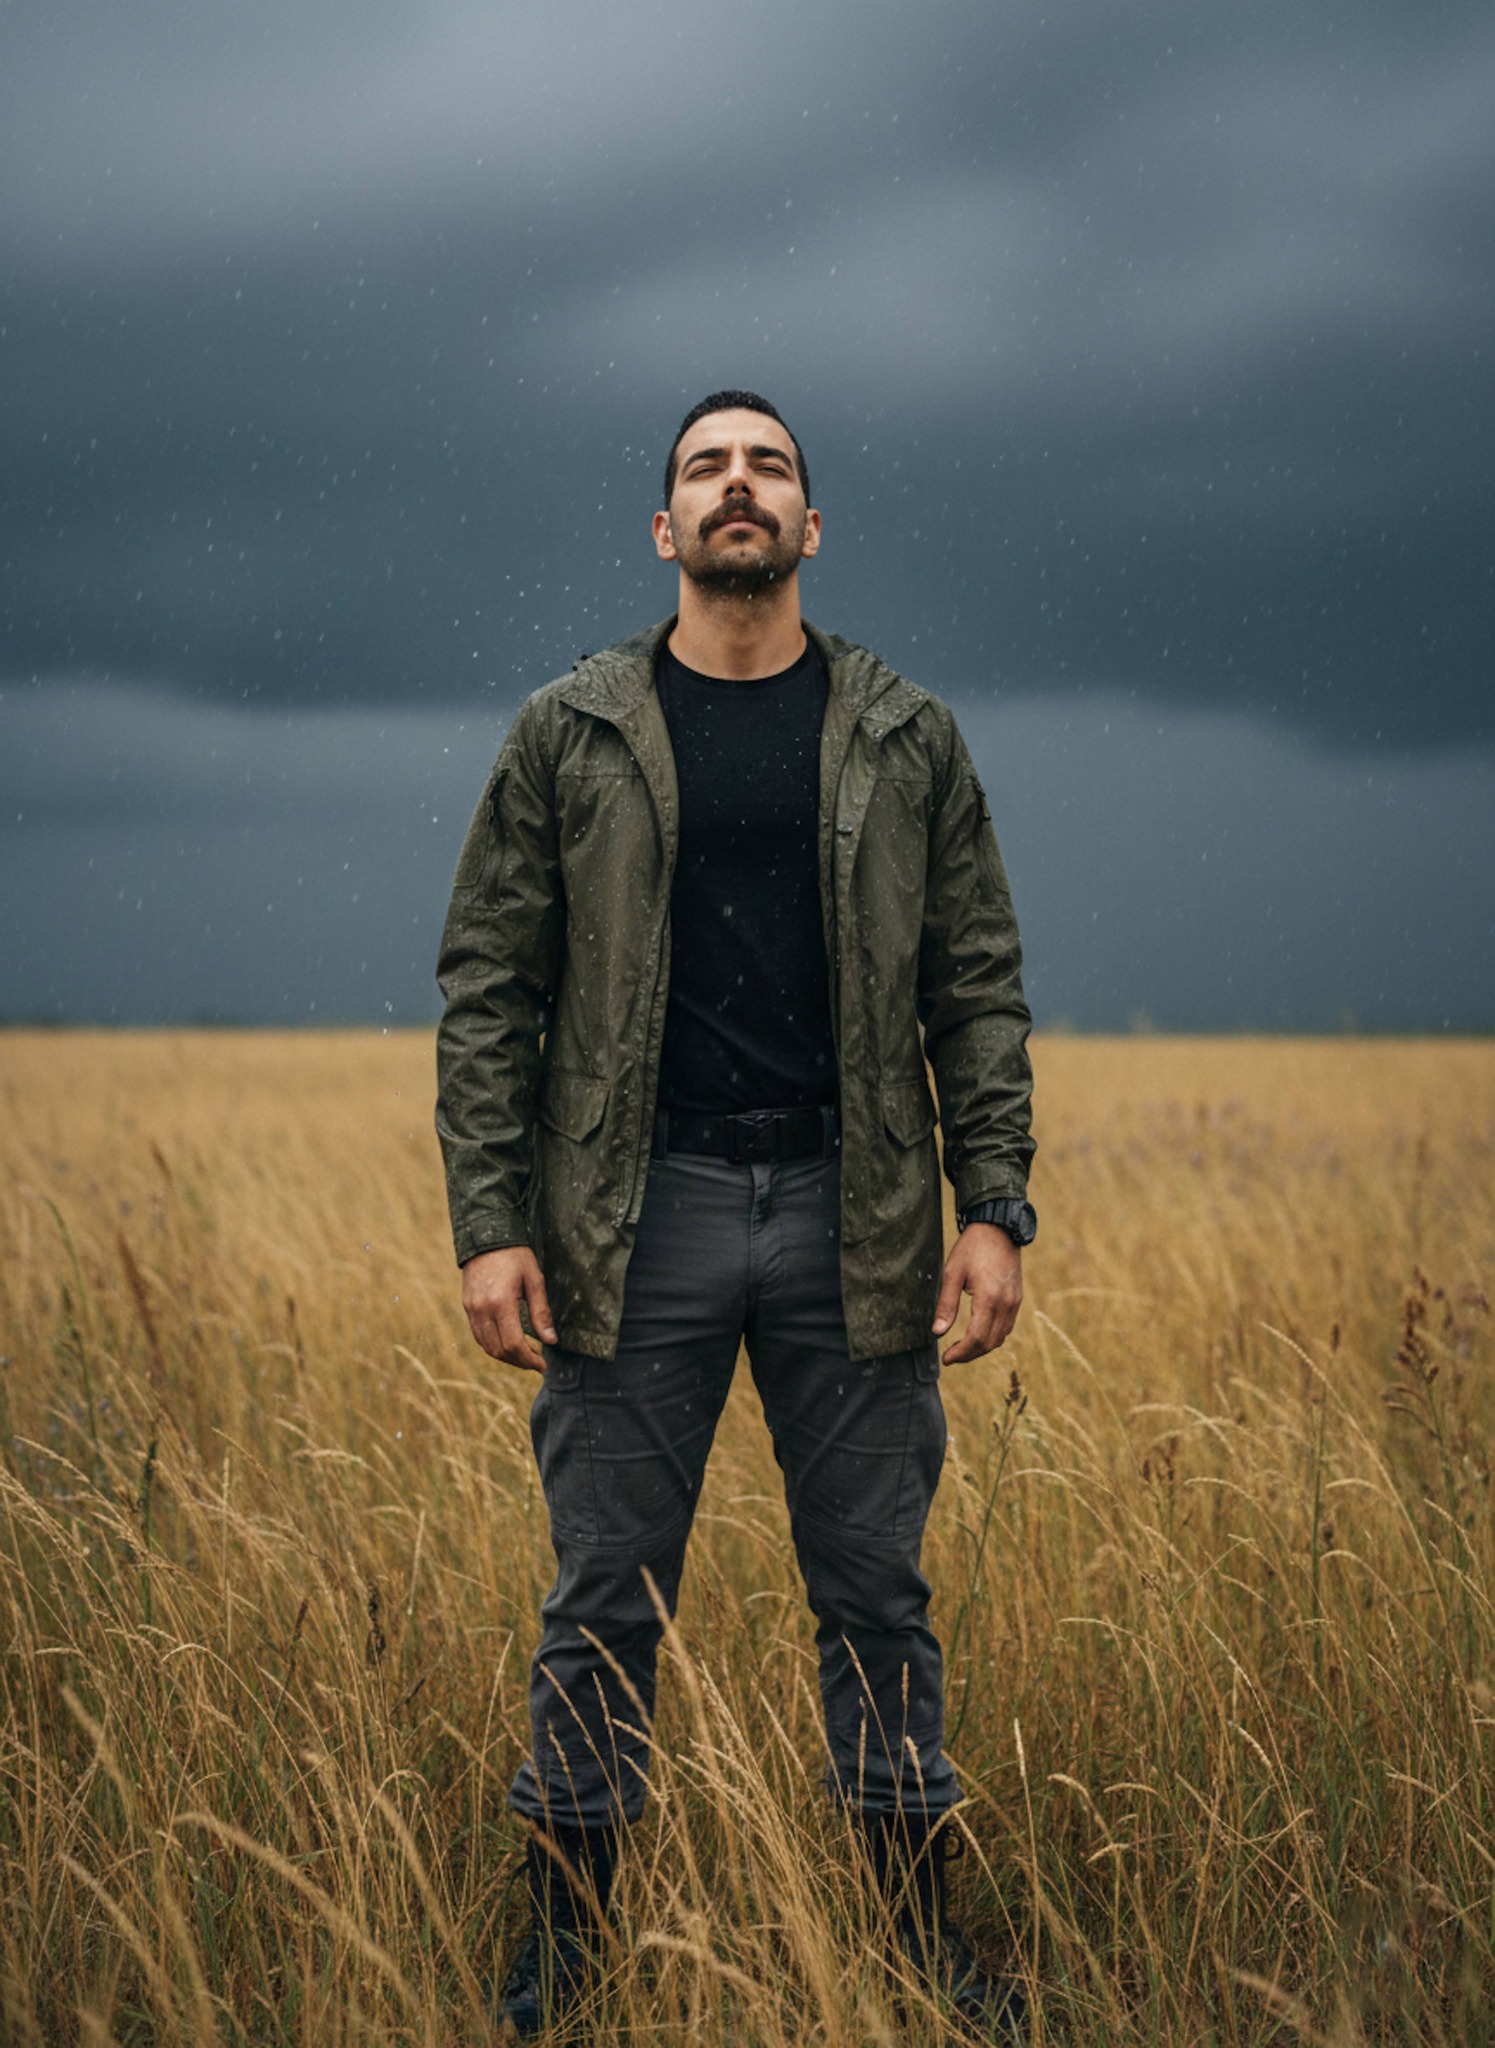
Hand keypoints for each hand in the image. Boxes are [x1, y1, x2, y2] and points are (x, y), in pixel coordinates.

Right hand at [461, 1246, 557, 1373]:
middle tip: (537, 1362)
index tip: (543, 1365)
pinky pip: (479, 1335)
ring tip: (525, 1354)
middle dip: (519, 1362)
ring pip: (487, 1347)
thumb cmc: (515, 1256)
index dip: (529, 1360)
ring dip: (506, 1356)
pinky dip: (493, 1346)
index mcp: (501, 1303)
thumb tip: (551, 1340)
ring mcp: (471, 1309)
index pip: (514, 1344)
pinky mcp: (467, 1307)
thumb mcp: (534, 1280)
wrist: (486, 1237)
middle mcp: (482, 1309)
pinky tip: (508, 1342)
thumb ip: (541, 1312)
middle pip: (499, 1350)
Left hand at [932, 1225, 1022, 1363]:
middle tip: (951, 1356)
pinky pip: (1007, 1327)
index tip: (946, 1359)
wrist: (999, 1229)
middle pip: (989, 1343)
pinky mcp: (1017, 1299)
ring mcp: (1014, 1302)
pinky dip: (992, 1336)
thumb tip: (938, 1333)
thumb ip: (946, 1305)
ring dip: (981, 1347)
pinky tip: (977, 1333)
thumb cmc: (972, 1248)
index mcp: (989, 1299)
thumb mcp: (952, 1273)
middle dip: (969, 1354)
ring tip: (961, 1347)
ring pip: (1000, 1338)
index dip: (960, 1353)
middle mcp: (1006, 1304)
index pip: (976, 1339)